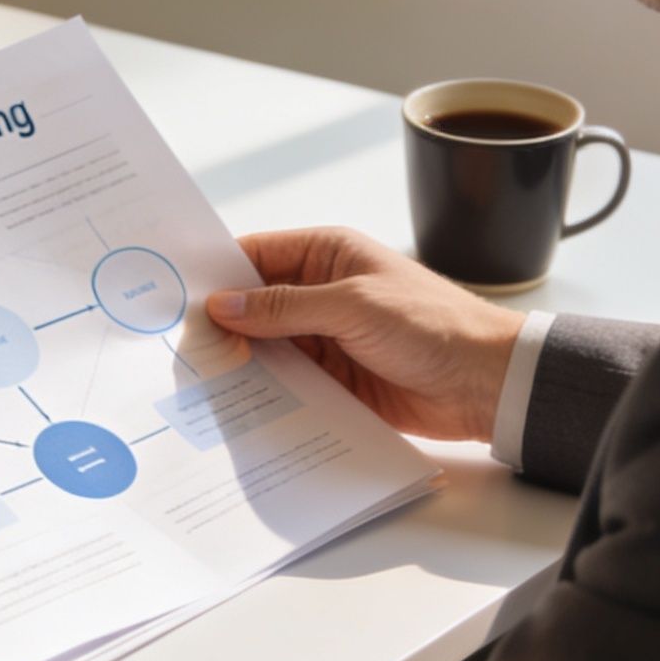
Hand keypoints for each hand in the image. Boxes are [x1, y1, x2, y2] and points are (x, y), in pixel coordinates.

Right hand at [205, 226, 522, 440]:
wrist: (485, 383)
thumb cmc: (432, 325)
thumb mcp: (351, 306)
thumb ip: (285, 307)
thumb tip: (223, 305)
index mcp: (327, 254)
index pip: (255, 255)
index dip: (216, 274)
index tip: (174, 295)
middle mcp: (321, 293)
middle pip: (253, 305)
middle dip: (220, 324)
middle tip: (174, 346)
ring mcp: (325, 338)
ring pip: (265, 347)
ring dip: (239, 362)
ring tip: (194, 380)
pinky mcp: (333, 380)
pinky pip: (287, 383)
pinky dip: (263, 393)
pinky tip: (234, 406)